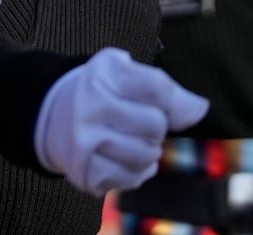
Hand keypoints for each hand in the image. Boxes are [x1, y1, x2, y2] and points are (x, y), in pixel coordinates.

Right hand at [33, 48, 208, 195]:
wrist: (51, 115)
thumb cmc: (103, 92)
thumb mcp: (127, 76)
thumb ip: (165, 90)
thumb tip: (201, 109)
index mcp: (101, 74)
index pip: (159, 88)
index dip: (167, 99)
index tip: (155, 99)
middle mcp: (88, 107)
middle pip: (156, 125)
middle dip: (155, 126)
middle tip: (135, 121)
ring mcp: (85, 142)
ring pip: (147, 156)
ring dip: (148, 151)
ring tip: (130, 140)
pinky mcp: (85, 172)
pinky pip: (133, 178)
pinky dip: (136, 171)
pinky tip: (121, 157)